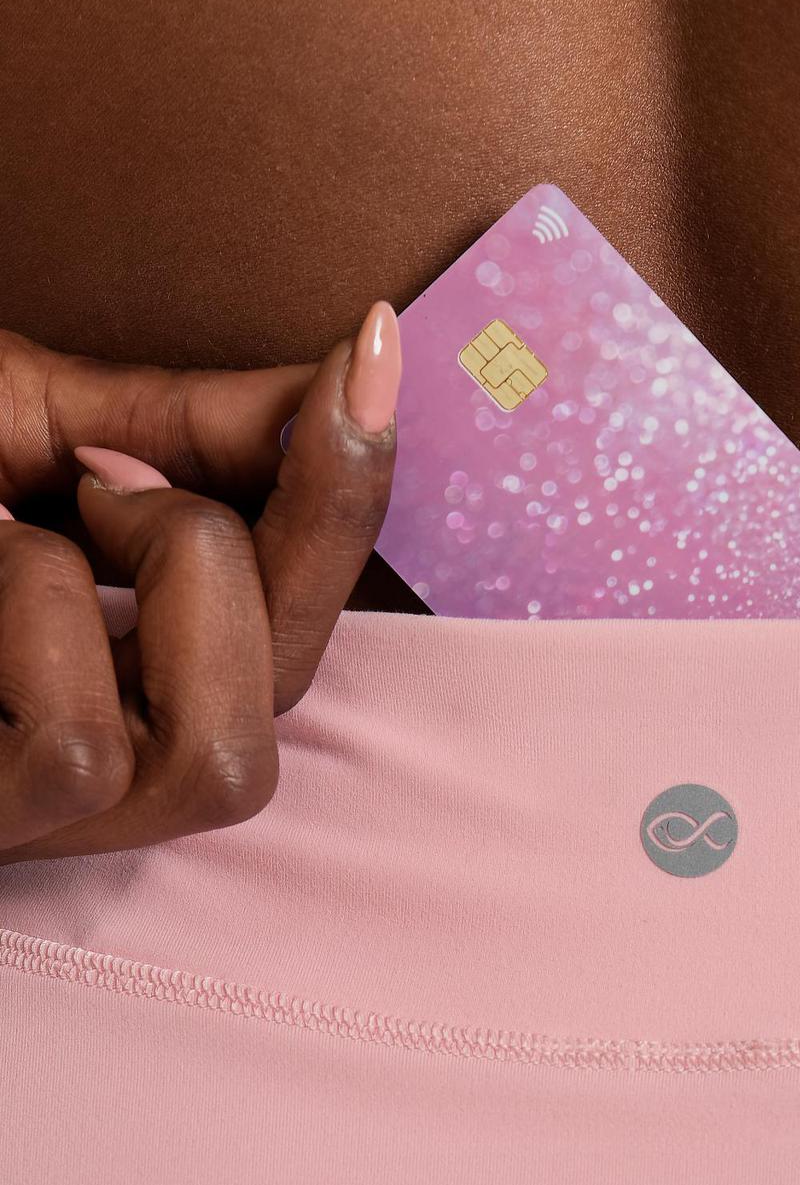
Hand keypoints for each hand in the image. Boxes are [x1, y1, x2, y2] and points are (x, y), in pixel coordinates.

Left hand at [0, 299, 399, 861]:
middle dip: (223, 550)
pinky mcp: (4, 833)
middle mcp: (124, 766)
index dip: (347, 500)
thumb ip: (187, 424)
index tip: (378, 351)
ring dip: (130, 589)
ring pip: (220, 758)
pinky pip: (81, 751)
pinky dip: (29, 611)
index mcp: (147, 669)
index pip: (303, 618)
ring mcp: (63, 824)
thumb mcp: (32, 423)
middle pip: (291, 704)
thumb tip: (341, 385)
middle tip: (97, 472)